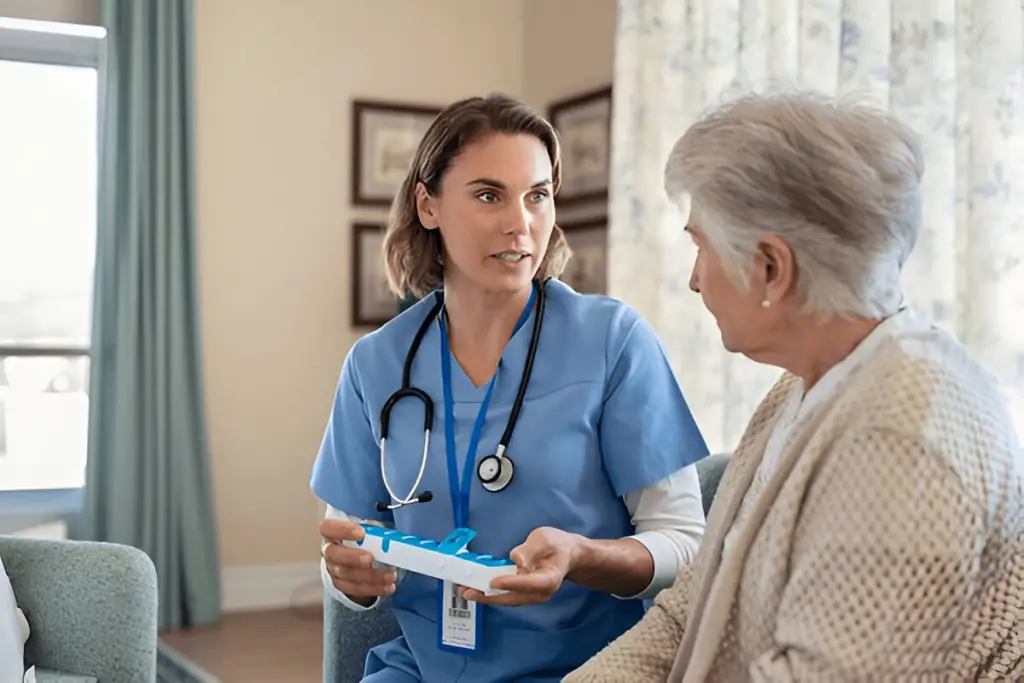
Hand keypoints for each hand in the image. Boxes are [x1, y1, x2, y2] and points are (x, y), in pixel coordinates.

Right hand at [319, 519, 396, 605]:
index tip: (361, 533)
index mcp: (331, 532)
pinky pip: (355, 589)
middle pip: (334, 554)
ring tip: (391, 575)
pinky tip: (388, 587)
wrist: (357, 555)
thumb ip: (373, 529)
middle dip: (353, 558)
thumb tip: (386, 538)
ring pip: (346, 575)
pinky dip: (373, 588)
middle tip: (370, 559)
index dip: (343, 530)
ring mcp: (333, 569)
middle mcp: (328, 551)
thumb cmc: (362, 537)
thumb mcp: (367, 528)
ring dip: (371, 576)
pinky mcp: (342, 585)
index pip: (328, 527)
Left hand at [461, 526, 580, 605]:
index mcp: (549, 579)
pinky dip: (491, 593)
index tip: (494, 581)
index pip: (529, 583)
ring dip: (486, 597)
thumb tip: (516, 559)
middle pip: (513, 597)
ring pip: (507, 599)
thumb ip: (531, 549)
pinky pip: (506, 596)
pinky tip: (476, 588)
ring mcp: (531, 596)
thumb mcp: (545, 539)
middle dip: (489, 596)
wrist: (567, 555)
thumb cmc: (557, 545)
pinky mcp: (523, 594)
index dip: (511, 583)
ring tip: (466, 591)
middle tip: (468, 591)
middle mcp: (540, 593)